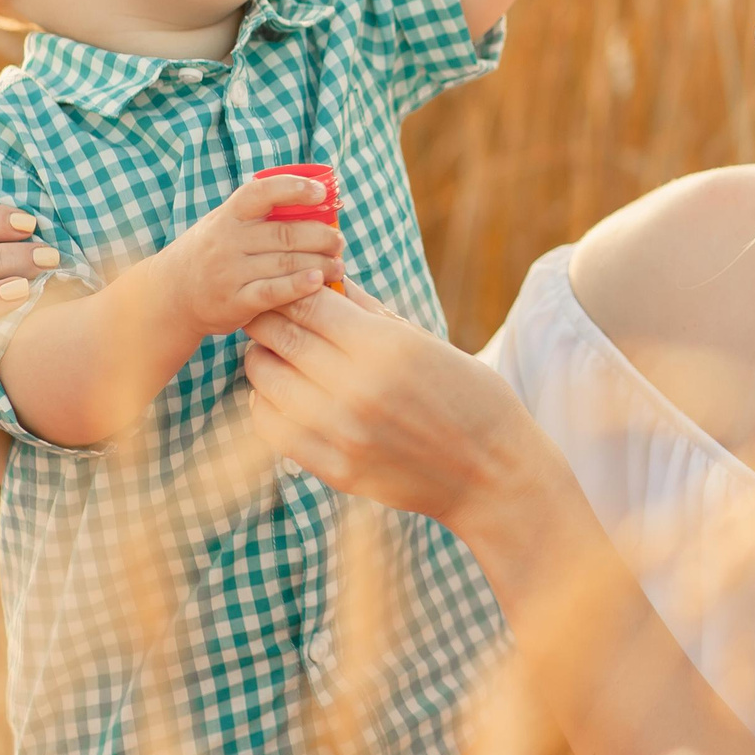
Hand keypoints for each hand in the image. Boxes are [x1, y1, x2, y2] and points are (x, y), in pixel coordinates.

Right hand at [156, 173, 346, 336]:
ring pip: (286, 263)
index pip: (262, 193)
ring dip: (320, 263)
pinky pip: (273, 292)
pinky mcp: (233, 302)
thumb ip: (258, 214)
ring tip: (338, 265)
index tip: (322, 191)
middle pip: (286, 233)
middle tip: (339, 241)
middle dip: (321, 236)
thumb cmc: (209, 253)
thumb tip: (314, 198)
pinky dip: (299, 286)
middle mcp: (227, 241)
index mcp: (228, 216)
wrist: (169, 295)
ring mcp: (229, 272)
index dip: (295, 188)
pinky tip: (318, 281)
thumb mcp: (223, 224)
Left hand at [245, 285, 527, 527]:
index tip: (284, 287)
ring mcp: (342, 433)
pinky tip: (281, 393)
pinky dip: (266, 402)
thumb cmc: (470, 397)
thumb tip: (329, 281)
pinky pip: (273, 427)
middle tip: (264, 312)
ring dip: (262, 358)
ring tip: (274, 352)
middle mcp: (357, 388)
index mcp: (386, 348)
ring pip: (265, 380)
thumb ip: (371, 312)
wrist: (492, 473)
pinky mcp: (334, 469)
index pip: (307, 304)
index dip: (288, 289)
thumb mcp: (427, 343)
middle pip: (280, 337)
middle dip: (266, 317)